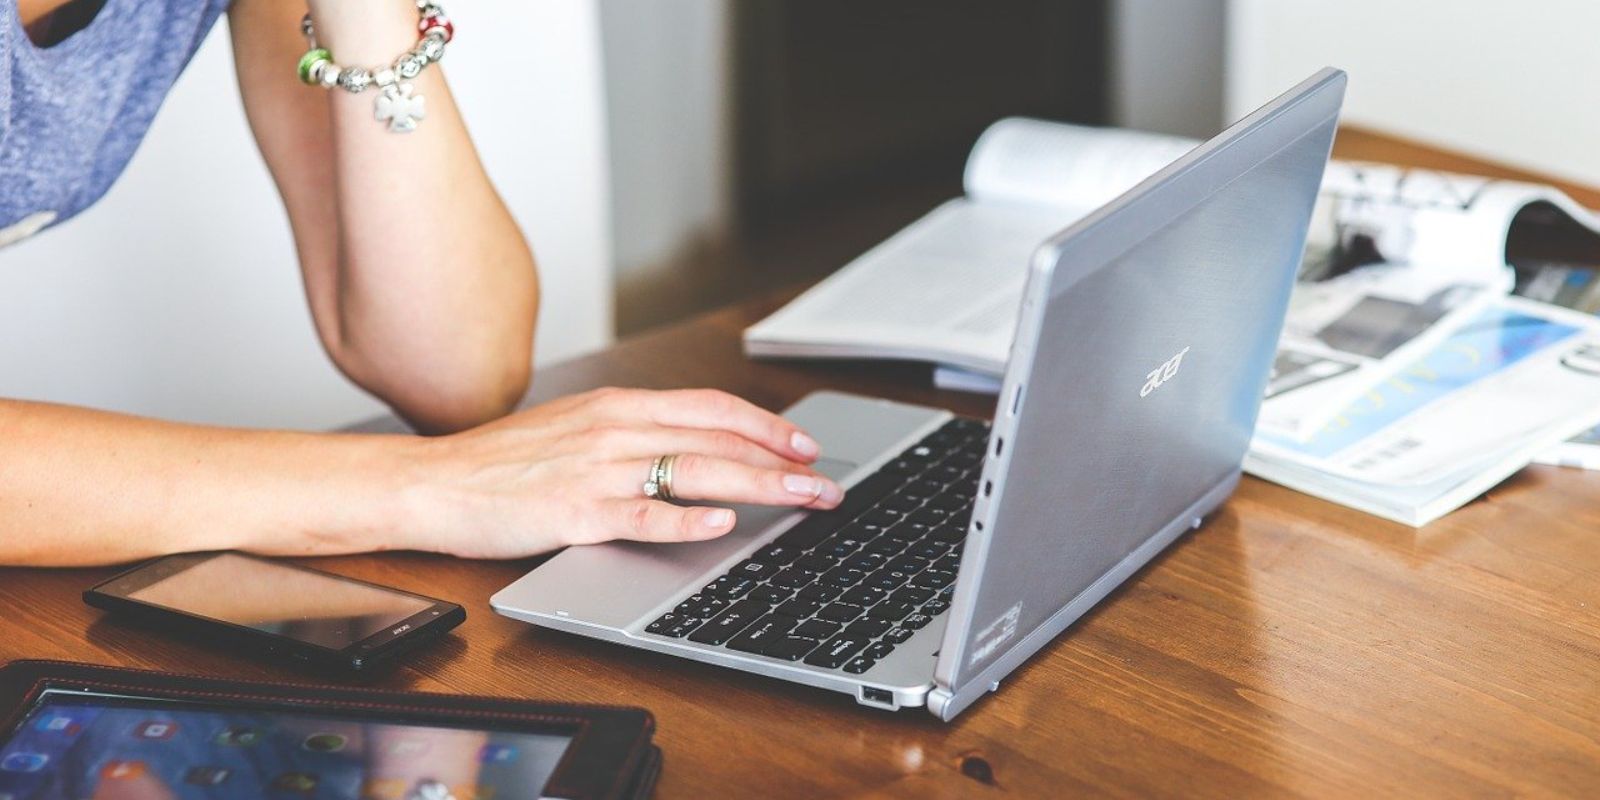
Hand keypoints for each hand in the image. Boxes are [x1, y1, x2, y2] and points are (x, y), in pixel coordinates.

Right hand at [398, 388, 842, 558]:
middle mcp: (615, 428)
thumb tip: (693, 450)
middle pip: (718, 439)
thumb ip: (633, 435)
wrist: (433, 482)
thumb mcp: (576, 429)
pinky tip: (721, 525)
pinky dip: (685, 519)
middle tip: (826, 485)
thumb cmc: (502, 463)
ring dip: (759, 486)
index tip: (804, 446)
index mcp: (618, 406)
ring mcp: (597, 469)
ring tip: (801, 501)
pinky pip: (641, 514)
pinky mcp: (575, 511)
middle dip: (782, 463)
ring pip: (695, 470)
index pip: (711, 407)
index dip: (766, 426)